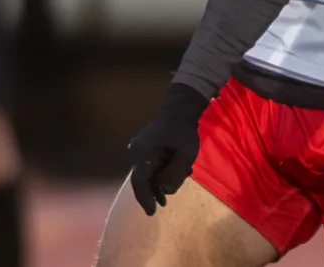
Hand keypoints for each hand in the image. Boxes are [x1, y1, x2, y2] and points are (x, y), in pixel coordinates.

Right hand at [128, 83, 208, 215]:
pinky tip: (180, 169)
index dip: (145, 199)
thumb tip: (165, 191)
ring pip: (149, 175)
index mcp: (143, 152)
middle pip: (145, 180)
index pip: (140, 181)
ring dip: (164, 178)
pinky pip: (151, 168)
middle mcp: (136, 153)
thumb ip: (176, 173)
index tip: (152, 213)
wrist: (180, 109)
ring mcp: (138, 152)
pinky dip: (163, 172)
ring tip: (185, 172)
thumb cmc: (184, 130)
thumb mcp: (187, 153)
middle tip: (176, 193)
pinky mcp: (144, 151)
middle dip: (160, 188)